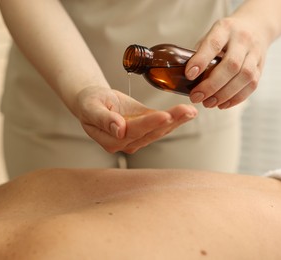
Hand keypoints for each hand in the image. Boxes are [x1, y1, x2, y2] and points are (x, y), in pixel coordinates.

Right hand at [73, 87, 197, 153]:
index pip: (134, 131)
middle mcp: (127, 142)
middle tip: (186, 111)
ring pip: (160, 130)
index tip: (164, 115)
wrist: (93, 101)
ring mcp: (138, 136)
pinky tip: (188, 112)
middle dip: (170, 121)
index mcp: (112, 140)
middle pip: (151, 132)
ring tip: (191, 111)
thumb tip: (119, 130)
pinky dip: (176, 118)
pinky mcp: (146, 127)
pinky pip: (162, 123)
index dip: (150, 124)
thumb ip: (103, 119)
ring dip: (177, 120)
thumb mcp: (91, 107)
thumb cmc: (89, 103)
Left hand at [185, 17, 268, 108]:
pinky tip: (222, 104)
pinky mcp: (261, 67)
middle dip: (212, 85)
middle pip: (231, 65)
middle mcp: (243, 40)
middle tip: (197, 97)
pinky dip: (236, 98)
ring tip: (208, 103)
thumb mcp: (212, 35)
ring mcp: (254, 53)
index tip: (189, 75)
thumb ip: (200, 53)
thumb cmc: (226, 36)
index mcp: (225, 29)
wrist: (256, 27)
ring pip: (244, 77)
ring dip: (224, 94)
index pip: (214, 44)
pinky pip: (252, 85)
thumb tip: (183, 77)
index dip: (201, 60)